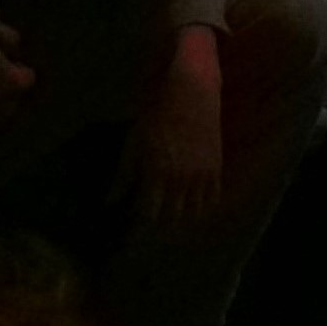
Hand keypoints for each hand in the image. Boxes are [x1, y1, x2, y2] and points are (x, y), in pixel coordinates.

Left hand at [130, 29, 228, 226]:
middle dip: (158, 229)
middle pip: (171, 219)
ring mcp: (201, 176)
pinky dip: (202, 208)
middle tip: (149, 230)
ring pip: (194, 214)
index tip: (130, 233)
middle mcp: (181, 180)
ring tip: (170, 224)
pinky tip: (192, 209)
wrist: (191, 92)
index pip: (147, 215)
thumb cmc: (156, 113)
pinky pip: (212, 199)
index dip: (138, 228)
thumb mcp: (134, 142)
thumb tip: (111, 200)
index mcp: (157, 174)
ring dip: (181, 222)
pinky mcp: (215, 169)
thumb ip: (125, 174)